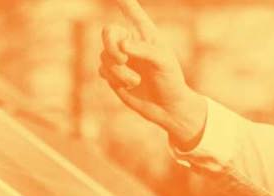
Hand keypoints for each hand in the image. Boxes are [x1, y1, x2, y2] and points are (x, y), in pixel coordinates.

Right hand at [99, 0, 207, 148]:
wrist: (166, 107)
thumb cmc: (170, 80)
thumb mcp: (163, 63)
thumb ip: (144, 50)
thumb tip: (122, 46)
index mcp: (146, 34)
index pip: (132, 13)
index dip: (124, 2)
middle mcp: (131, 43)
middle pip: (108, 32)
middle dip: (111, 45)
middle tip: (123, 59)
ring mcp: (121, 59)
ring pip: (105, 55)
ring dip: (118, 70)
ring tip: (135, 81)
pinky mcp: (113, 75)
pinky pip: (103, 70)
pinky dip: (114, 78)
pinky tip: (128, 85)